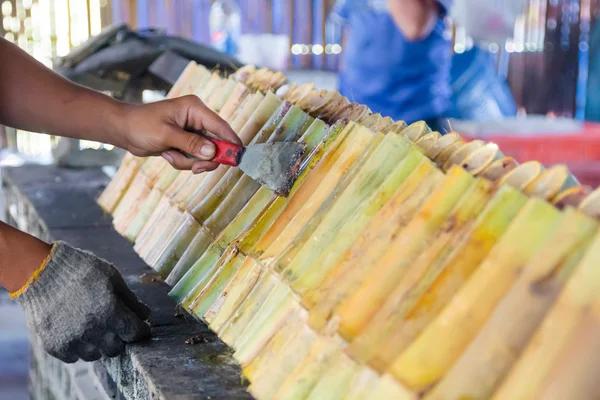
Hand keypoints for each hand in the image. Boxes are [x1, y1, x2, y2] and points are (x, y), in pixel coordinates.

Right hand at [14, 242, 150, 362]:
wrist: (41, 272)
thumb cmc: (81, 270)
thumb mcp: (112, 277)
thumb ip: (130, 299)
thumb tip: (145, 315)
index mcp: (110, 312)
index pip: (135, 334)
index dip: (140, 330)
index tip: (139, 326)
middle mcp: (92, 330)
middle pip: (117, 348)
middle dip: (120, 338)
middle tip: (115, 326)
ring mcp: (72, 341)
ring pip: (96, 355)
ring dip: (99, 344)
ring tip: (94, 327)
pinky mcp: (54, 346)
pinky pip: (74, 357)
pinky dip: (79, 347)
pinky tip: (77, 331)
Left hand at [119, 95, 241, 173]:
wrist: (123, 129)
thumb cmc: (141, 125)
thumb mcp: (166, 135)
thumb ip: (191, 144)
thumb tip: (213, 153)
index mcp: (195, 109)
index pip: (220, 126)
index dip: (231, 141)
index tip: (238, 156)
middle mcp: (197, 119)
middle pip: (216, 144)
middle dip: (204, 158)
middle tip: (196, 168)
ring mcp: (192, 132)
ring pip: (204, 155)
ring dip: (188, 161)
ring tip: (170, 155)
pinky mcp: (186, 142)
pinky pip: (193, 158)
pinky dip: (182, 161)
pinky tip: (168, 154)